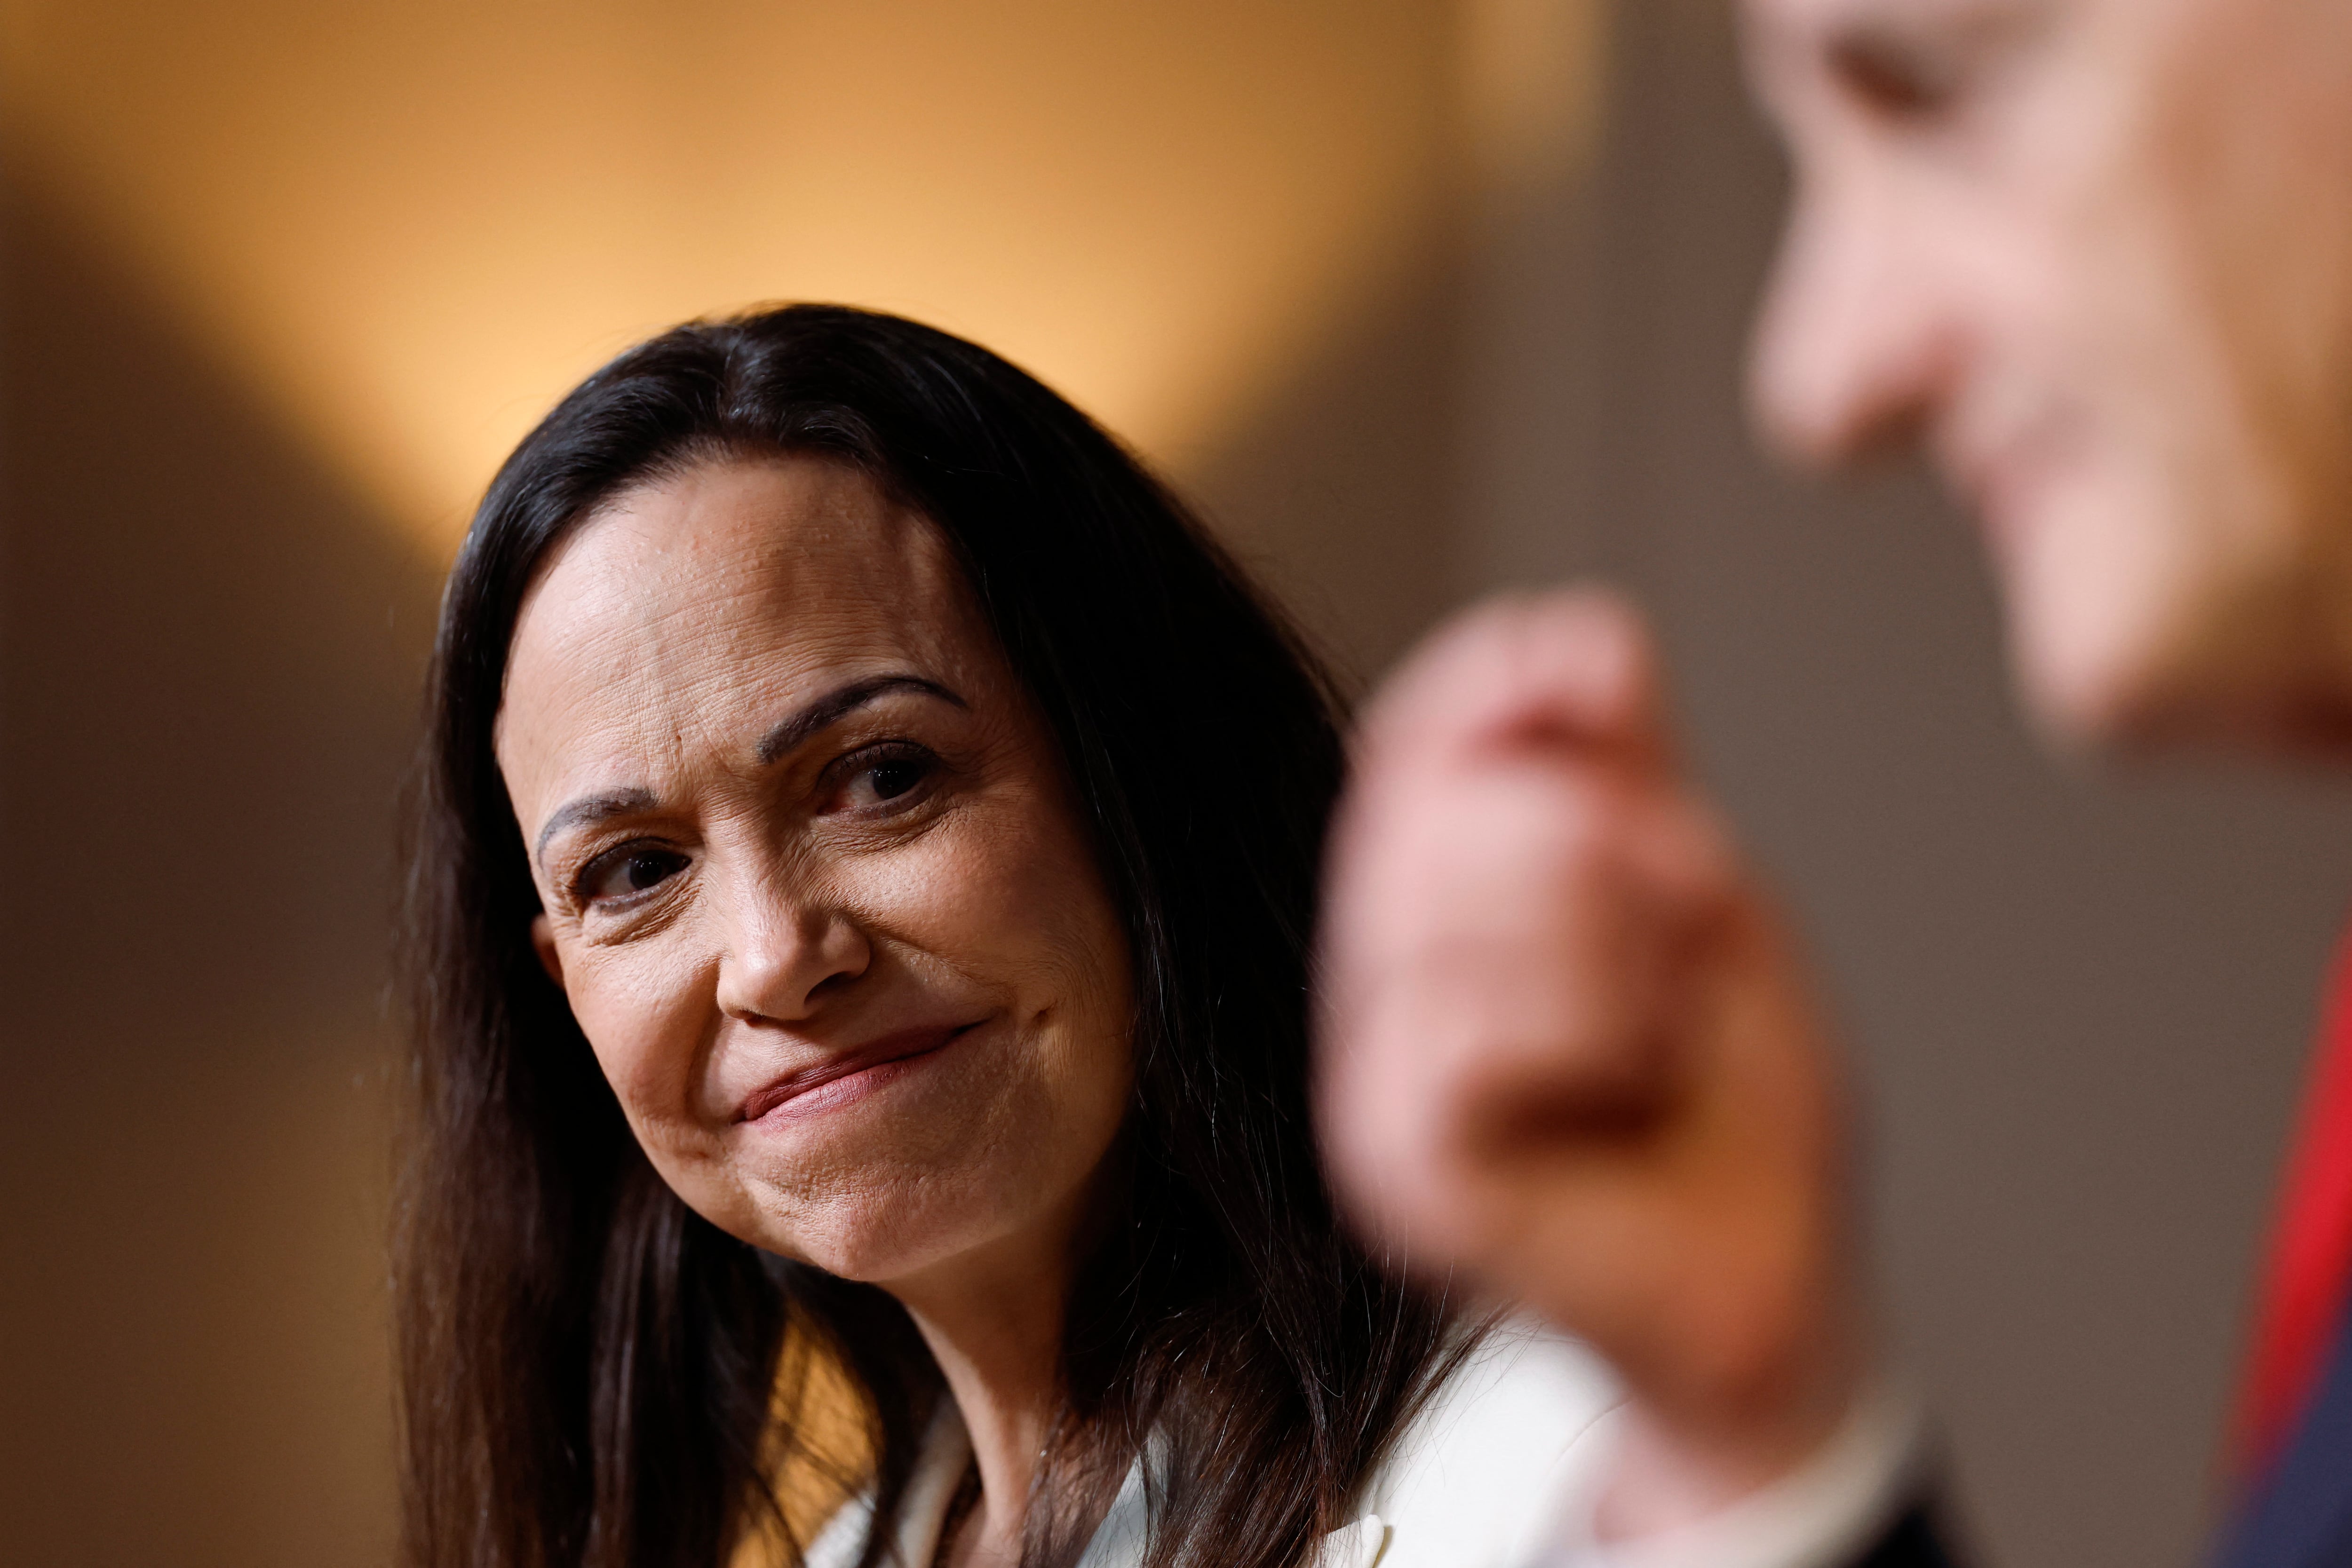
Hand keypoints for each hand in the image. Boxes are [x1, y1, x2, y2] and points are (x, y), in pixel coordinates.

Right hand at [1315, 589, 1863, 1533]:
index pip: (1412, 741)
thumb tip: (1569, 631)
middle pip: (1437, 810)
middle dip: (1604, 844)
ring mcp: (1374, 1076)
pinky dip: (1587, 1036)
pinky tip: (1627, 1086)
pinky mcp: (1396, 1166)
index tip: (1612, 684)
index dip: (1498, 686)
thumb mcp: (1695, 891)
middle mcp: (1380, 982)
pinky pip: (1464, 1029)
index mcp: (1434, 905)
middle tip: (1682, 935)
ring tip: (1660, 1025)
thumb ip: (1622, 762)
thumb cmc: (1731, 1102)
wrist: (1778, 1279)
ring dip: (1614, 950)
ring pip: (1451, 911)